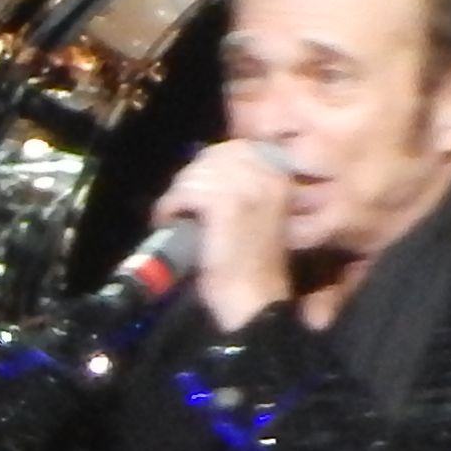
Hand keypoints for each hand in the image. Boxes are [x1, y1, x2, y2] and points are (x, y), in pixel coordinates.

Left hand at [152, 137, 296, 328]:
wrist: (254, 302)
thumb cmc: (253, 265)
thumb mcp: (257, 215)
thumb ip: (243, 187)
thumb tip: (209, 170)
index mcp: (280, 175)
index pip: (235, 148)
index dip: (209, 164)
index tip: (197, 187)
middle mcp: (268, 175)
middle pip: (212, 155)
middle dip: (190, 177)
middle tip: (181, 204)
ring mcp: (247, 188)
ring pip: (195, 173)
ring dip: (178, 194)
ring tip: (176, 215)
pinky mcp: (226, 205)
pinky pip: (186, 191)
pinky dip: (170, 205)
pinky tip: (169, 219)